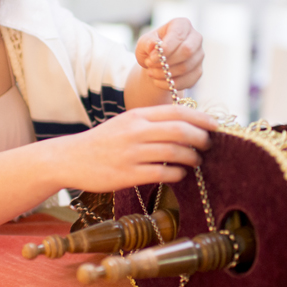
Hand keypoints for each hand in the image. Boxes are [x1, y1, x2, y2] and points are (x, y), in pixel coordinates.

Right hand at [60, 105, 216, 191]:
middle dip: (201, 138)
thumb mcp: (126, 122)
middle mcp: (135, 131)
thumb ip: (152, 121)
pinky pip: (161, 173)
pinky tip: (180, 174)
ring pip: (174, 152)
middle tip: (208, 144)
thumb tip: (186, 123)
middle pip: (180, 131)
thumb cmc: (104, 141)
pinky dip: (177, 174)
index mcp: (137, 115)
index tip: (215, 125)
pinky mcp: (127, 174)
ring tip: (196, 161)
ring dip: (191, 157)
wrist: (71, 158)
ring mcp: (131, 153)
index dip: (201, 118)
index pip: (177, 112)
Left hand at [136, 18, 203, 92]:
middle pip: (187, 51)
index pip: (178, 36)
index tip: (151, 58)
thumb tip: (153, 45)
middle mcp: (195, 38)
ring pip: (186, 67)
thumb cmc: (151, 48)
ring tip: (151, 73)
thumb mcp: (144, 43)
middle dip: (166, 62)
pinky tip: (157, 81)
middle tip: (150, 66)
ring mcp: (199, 55)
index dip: (165, 48)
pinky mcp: (198, 71)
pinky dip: (170, 84)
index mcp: (182, 25)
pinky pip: (188, 81)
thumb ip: (147, 43)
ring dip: (165, 74)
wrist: (157, 62)